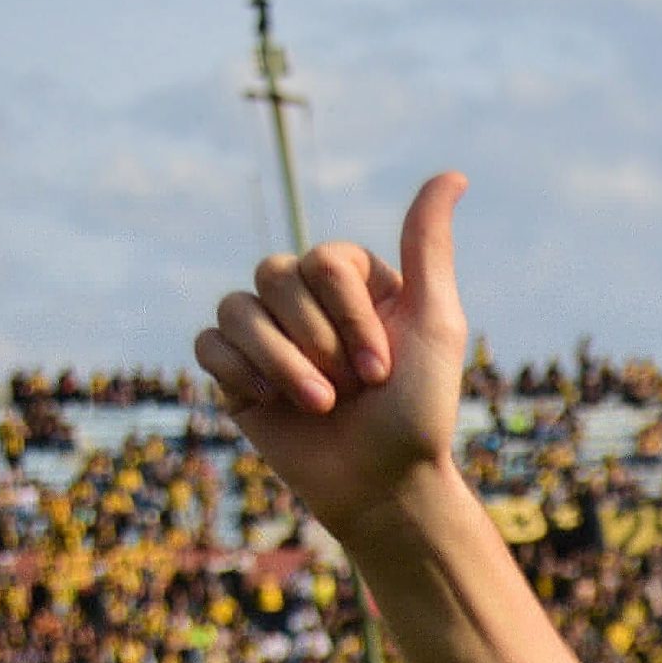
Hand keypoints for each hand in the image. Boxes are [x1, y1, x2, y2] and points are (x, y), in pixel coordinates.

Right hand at [195, 172, 472, 545]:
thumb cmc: (419, 410)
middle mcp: (305, 301)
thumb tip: (453, 174)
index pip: (322, 260)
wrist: (384, 488)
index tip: (381, 372)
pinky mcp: (236, 374)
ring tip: (319, 406)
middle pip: (274, 275)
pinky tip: (271, 403)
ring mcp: (267, 335)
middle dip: (315, 341)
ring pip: (236, 308)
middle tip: (351, 391)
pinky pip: (208, 344)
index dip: (348, 317)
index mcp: (351, 281)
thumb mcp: (435, 323)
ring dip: (280, 362)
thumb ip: (429, 246)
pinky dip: (239, 372)